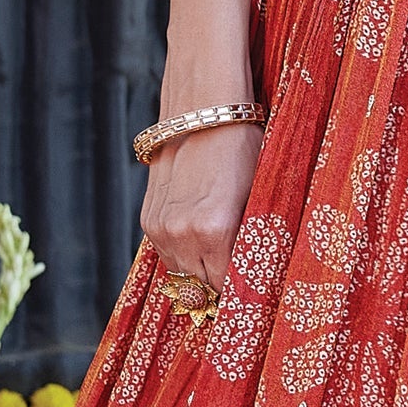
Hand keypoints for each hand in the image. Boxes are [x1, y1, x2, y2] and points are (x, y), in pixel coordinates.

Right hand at [138, 121, 263, 294]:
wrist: (202, 108)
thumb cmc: (240, 145)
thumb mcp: (259, 194)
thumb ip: (252, 239)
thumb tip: (256, 272)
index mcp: (215, 231)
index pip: (229, 287)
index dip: (243, 295)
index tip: (255, 298)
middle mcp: (182, 234)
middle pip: (203, 288)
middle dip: (221, 290)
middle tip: (240, 288)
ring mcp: (161, 227)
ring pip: (183, 276)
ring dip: (201, 276)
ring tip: (222, 267)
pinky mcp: (149, 219)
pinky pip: (167, 256)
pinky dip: (185, 257)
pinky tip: (202, 247)